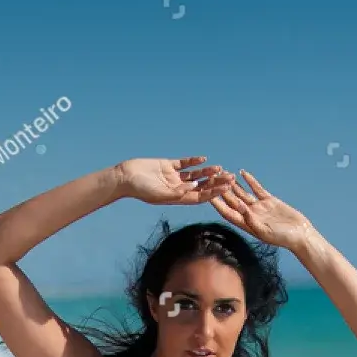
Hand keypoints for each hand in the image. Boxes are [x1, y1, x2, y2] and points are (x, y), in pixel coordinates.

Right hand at [116, 156, 235, 205]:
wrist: (125, 177)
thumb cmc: (140, 189)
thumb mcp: (159, 193)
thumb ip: (176, 192)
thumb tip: (194, 187)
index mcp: (177, 198)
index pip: (200, 196)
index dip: (214, 193)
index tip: (226, 189)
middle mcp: (177, 188)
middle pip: (201, 186)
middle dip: (216, 183)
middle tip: (230, 178)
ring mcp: (173, 177)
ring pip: (195, 175)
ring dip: (207, 173)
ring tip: (220, 168)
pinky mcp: (167, 166)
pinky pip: (183, 164)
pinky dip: (193, 162)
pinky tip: (204, 159)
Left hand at [210, 170, 312, 251]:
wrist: (299, 234)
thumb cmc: (282, 238)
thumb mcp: (265, 232)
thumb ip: (252, 221)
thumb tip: (241, 209)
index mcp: (246, 224)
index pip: (227, 212)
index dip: (217, 203)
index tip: (208, 194)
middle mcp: (249, 215)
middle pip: (232, 201)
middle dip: (222, 190)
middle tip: (212, 179)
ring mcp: (259, 207)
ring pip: (242, 193)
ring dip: (233, 184)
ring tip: (224, 172)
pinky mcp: (269, 201)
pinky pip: (256, 189)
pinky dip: (250, 181)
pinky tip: (242, 173)